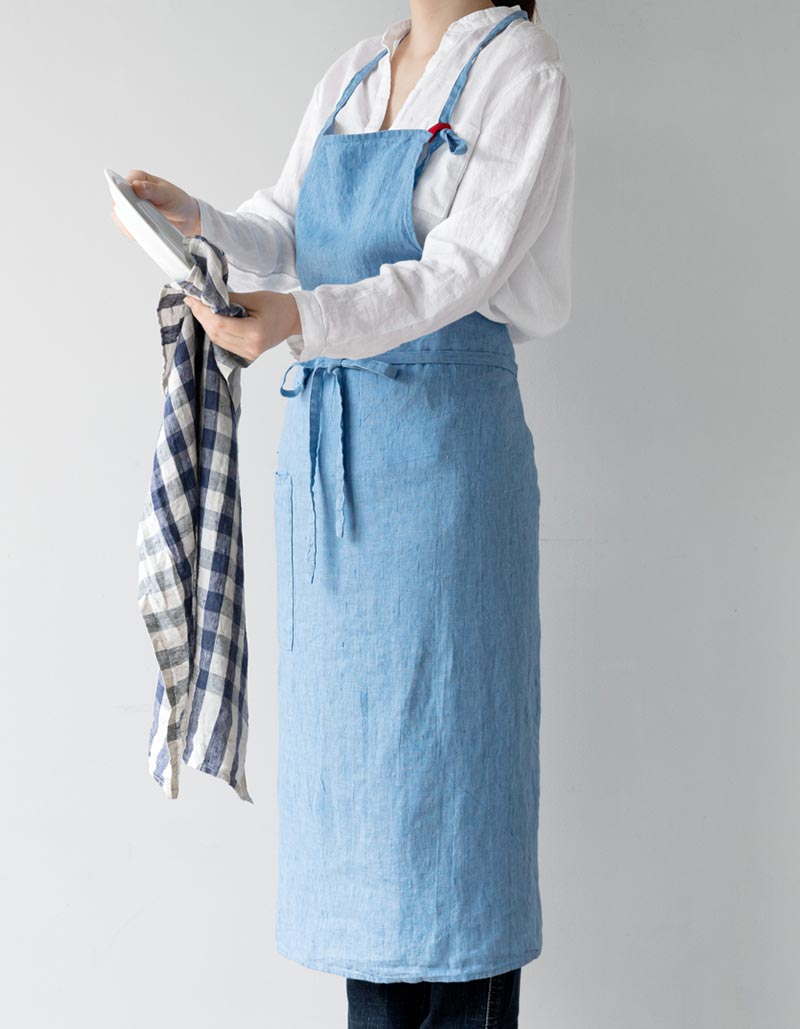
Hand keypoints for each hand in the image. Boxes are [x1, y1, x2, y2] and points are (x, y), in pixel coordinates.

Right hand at [111, 169, 200, 238]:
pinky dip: (133, 233)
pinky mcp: (133, 222)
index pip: (121, 184)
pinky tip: (142, 234)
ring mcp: (130, 208)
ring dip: (129, 224)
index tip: (129, 204)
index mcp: (137, 178)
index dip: (122, 194)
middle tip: (139, 219)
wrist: (186, 217)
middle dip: (126, 212)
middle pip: (118, 202)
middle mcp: (130, 192)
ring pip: (120, 217)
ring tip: (144, 227)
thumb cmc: (177, 200)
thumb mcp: (167, 192)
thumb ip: (152, 189)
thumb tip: (136, 186)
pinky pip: (127, 229)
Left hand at [183, 290, 301, 362]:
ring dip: (206, 325)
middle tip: (192, 301)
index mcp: (255, 332)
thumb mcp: (254, 298)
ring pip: (218, 341)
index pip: (220, 324)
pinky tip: (209, 320)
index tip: (192, 298)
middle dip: (201, 317)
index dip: (203, 311)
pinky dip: (215, 332)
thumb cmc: (278, 306)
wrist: (294, 319)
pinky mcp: (247, 355)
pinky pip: (225, 344)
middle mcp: (251, 347)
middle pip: (216, 334)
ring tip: (198, 308)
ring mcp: (249, 353)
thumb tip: (207, 297)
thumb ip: (230, 300)